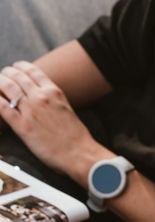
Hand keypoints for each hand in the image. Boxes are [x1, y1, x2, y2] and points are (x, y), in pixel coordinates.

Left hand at [0, 61, 109, 181]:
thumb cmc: (77, 137)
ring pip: (6, 86)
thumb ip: (54, 101)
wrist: (80, 154)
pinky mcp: (22, 126)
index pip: (32, 70)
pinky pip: (1, 106)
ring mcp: (30, 110)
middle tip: (2, 77)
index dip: (20, 67)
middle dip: (6, 73)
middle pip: (16, 76)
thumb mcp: (67, 110)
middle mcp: (41, 97)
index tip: (15, 68)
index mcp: (54, 92)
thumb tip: (45, 100)